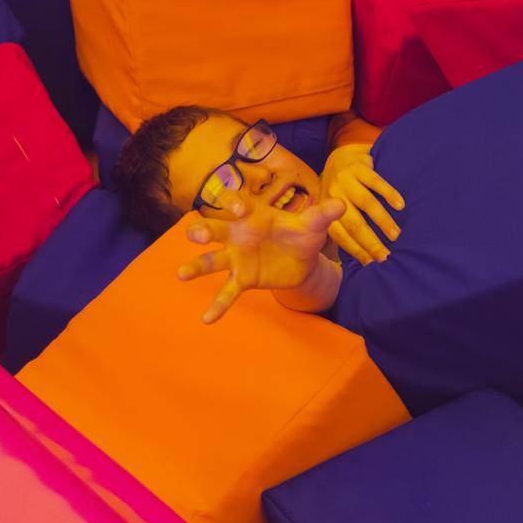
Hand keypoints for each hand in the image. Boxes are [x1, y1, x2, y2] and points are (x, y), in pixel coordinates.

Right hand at [177, 198, 345, 323]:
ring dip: (196, 266)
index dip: (233, 203)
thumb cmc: (302, 234)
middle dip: (201, 230)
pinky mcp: (243, 279)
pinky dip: (217, 305)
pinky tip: (206, 319)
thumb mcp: (314, 225)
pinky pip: (227, 291)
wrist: (303, 259)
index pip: (236, 203)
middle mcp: (238, 234)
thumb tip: (341, 205)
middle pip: (213, 229)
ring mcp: (237, 257)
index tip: (239, 208)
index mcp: (253, 214)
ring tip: (181, 274)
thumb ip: (323, 215)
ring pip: (211, 260)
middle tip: (195, 236)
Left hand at [320, 143, 404, 264]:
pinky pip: (376, 182)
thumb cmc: (342, 191)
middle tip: (385, 256)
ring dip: (382, 221)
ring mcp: (345, 179)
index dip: (355, 250)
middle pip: (353, 223)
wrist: (340, 156)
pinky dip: (389, 194)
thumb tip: (364, 257)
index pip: (340, 235)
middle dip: (370, 242)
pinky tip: (400, 205)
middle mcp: (333, 194)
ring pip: (366, 203)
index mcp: (326, 209)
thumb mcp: (334, 209)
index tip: (371, 263)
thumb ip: (344, 227)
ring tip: (396, 235)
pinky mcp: (359, 166)